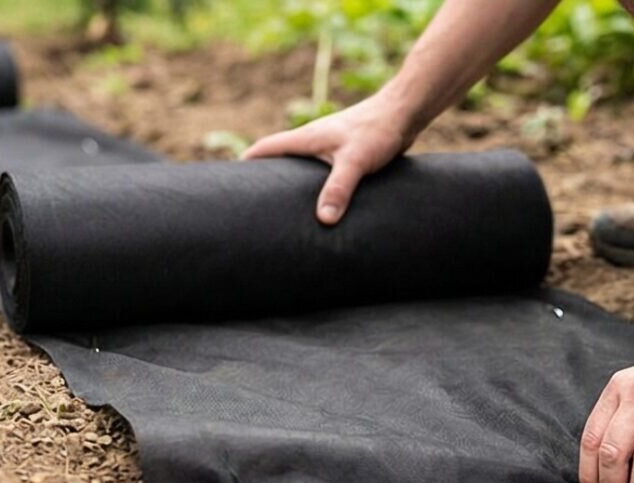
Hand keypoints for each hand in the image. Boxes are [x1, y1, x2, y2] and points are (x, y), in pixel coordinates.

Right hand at [243, 94, 413, 224]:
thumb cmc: (378, 130)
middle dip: (264, 178)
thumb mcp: (355, 162)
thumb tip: (323, 220)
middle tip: (252, 204)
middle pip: (278, 159)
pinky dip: (311, 183)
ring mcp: (328, 146)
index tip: (228, 182)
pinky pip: (319, 170)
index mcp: (305, 139)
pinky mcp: (344, 152)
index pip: (265, 149)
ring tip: (283, 209)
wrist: (406, 111)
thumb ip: (338, 189)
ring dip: (289, 182)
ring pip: (300, 166)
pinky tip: (320, 201)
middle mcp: (312, 140)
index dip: (246, 164)